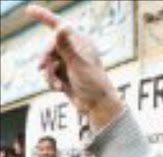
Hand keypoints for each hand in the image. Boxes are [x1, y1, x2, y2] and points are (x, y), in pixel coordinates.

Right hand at [26, 5, 122, 131]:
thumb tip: (61, 27)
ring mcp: (69, 63)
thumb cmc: (93, 84)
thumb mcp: (77, 64)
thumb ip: (66, 46)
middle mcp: (75, 51)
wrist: (98, 106)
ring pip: (48, 63)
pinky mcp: (65, 75)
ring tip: (57, 85)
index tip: (30, 10)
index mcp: (81, 43)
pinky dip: (51, 82)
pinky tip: (59, 90)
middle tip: (40, 67)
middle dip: (45, 59)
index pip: (60, 27)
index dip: (44, 17)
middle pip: (49, 48)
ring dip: (49, 75)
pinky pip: (49, 74)